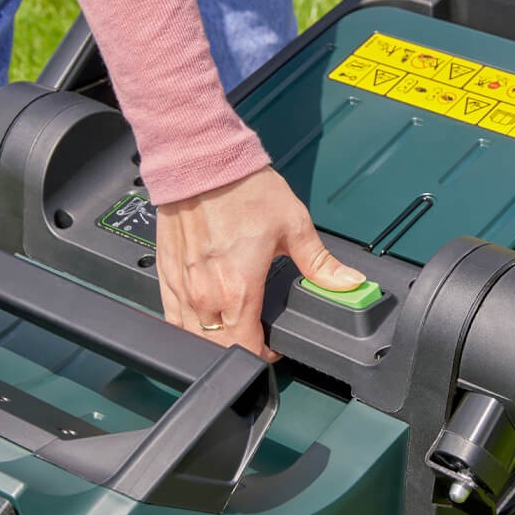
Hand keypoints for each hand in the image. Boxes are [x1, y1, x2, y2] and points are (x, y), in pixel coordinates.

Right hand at [156, 166, 365, 360]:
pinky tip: (198, 317)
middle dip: (239, 350)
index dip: (263, 356)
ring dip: (211, 340)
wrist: (201, 159)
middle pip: (217, 348)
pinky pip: (170, 314)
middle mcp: (205, 295)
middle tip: (255, 338)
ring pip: (191, 336)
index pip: (246, 348)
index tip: (273, 347)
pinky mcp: (165, 272)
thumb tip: (349, 282)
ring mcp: (182, 286)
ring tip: (229, 330)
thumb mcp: (293, 226)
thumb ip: (321, 263)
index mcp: (238, 290)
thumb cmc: (242, 188)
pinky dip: (185, 324)